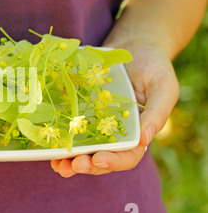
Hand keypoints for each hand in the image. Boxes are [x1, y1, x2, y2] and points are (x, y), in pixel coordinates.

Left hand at [51, 42, 178, 176]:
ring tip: (58, 165)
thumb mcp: (163, 86)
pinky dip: (60, 141)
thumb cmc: (153, 66)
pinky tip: (49, 146)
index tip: (98, 159)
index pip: (127, 156)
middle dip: (87, 165)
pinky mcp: (80, 113)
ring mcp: (96, 125)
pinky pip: (69, 130)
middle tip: (73, 165)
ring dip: (69, 161)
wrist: (133, 47)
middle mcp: (115, 134)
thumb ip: (157, 113)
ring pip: (83, 150)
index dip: (113, 161)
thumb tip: (144, 140)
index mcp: (138, 133)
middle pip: (101, 158)